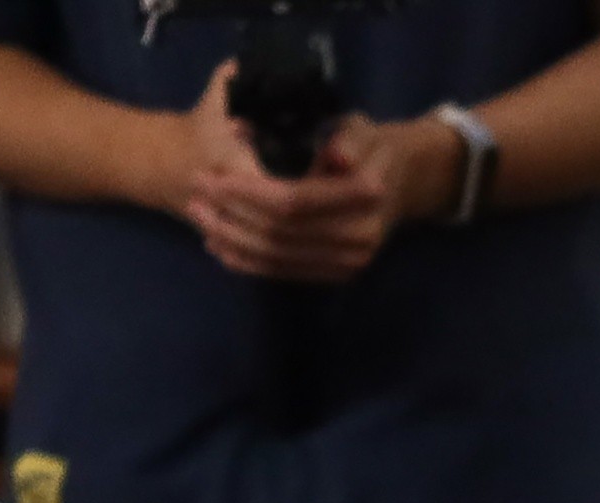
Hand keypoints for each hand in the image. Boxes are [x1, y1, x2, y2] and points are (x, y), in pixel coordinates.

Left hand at [146, 67, 433, 281]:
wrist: (404, 183)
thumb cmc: (373, 148)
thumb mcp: (364, 130)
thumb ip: (350, 140)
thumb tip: (335, 154)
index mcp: (364, 199)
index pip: (293, 201)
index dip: (247, 192)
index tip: (212, 175)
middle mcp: (358, 239)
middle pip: (279, 234)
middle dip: (230, 214)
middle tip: (196, 190)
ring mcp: (348, 263)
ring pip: (276, 257)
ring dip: (231, 239)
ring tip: (198, 215)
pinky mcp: (335, 275)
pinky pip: (282, 273)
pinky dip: (245, 261)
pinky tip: (218, 245)